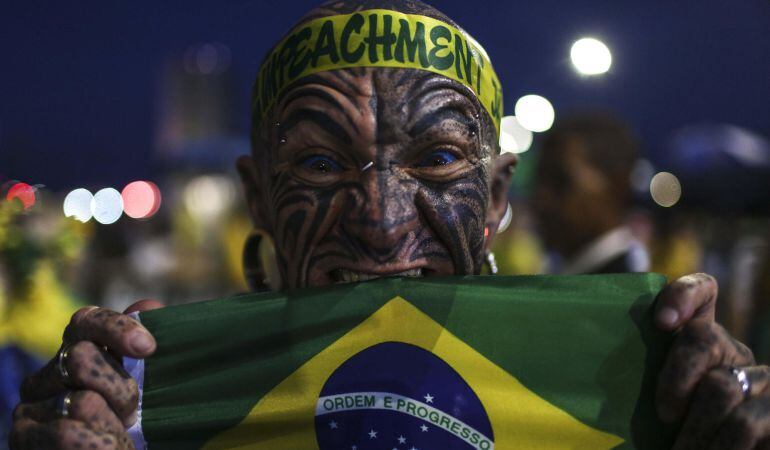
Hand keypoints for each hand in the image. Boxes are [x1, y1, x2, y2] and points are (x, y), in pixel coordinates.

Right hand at [10, 300, 162, 448]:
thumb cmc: (139, 431)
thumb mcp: (153, 388)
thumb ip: (146, 349)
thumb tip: (147, 305)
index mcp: (78, 353)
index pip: (86, 321)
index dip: (116, 328)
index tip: (148, 347)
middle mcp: (47, 376)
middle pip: (80, 357)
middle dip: (121, 389)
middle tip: (132, 415)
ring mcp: (30, 407)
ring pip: (81, 401)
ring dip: (113, 426)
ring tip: (119, 438)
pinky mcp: (22, 437)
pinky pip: (69, 433)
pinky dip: (102, 444)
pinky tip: (107, 449)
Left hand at [655, 273, 769, 448]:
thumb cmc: (663, 434)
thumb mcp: (647, 399)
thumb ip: (640, 369)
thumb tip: (602, 352)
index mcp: (700, 342)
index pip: (701, 292)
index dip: (684, 294)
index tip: (662, 322)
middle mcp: (734, 354)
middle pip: (704, 339)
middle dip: (676, 380)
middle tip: (663, 415)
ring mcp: (761, 382)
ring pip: (723, 387)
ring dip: (696, 427)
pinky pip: (747, 421)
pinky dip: (721, 444)